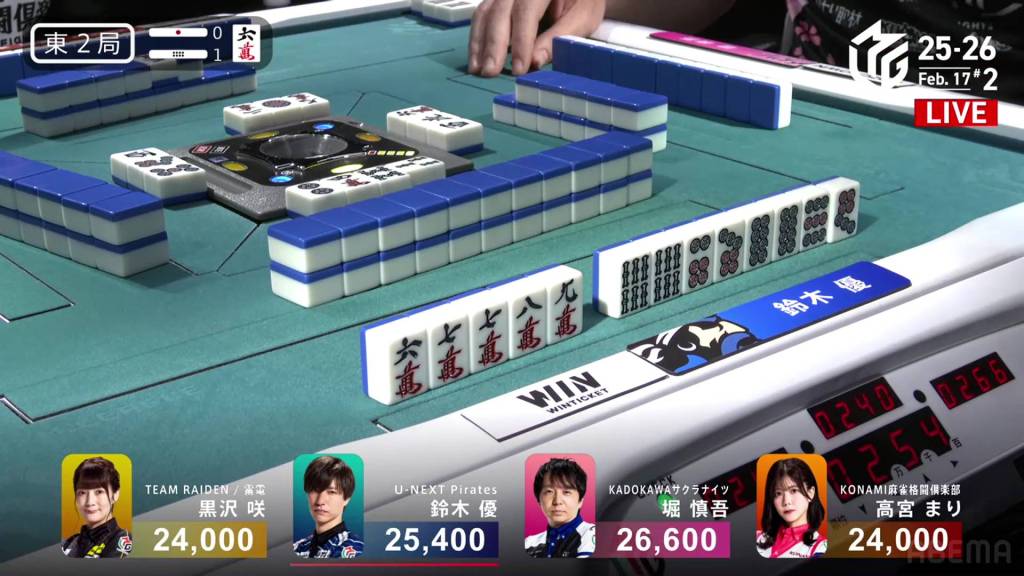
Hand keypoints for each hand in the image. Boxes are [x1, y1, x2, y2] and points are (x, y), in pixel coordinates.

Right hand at [468, 0, 605, 76]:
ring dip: (479, 44)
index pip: (526, 10)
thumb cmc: (582, 1)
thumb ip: (558, 38)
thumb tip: (535, 62)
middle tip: (490, 72)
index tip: (519, 68)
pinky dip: (478, 39)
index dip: (520, 40)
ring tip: (478, 70)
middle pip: (499, 11)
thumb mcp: (582, 18)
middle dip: (493, 44)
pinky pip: (482, 16)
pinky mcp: (497, 0)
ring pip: (485, 13)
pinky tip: (477, 60)